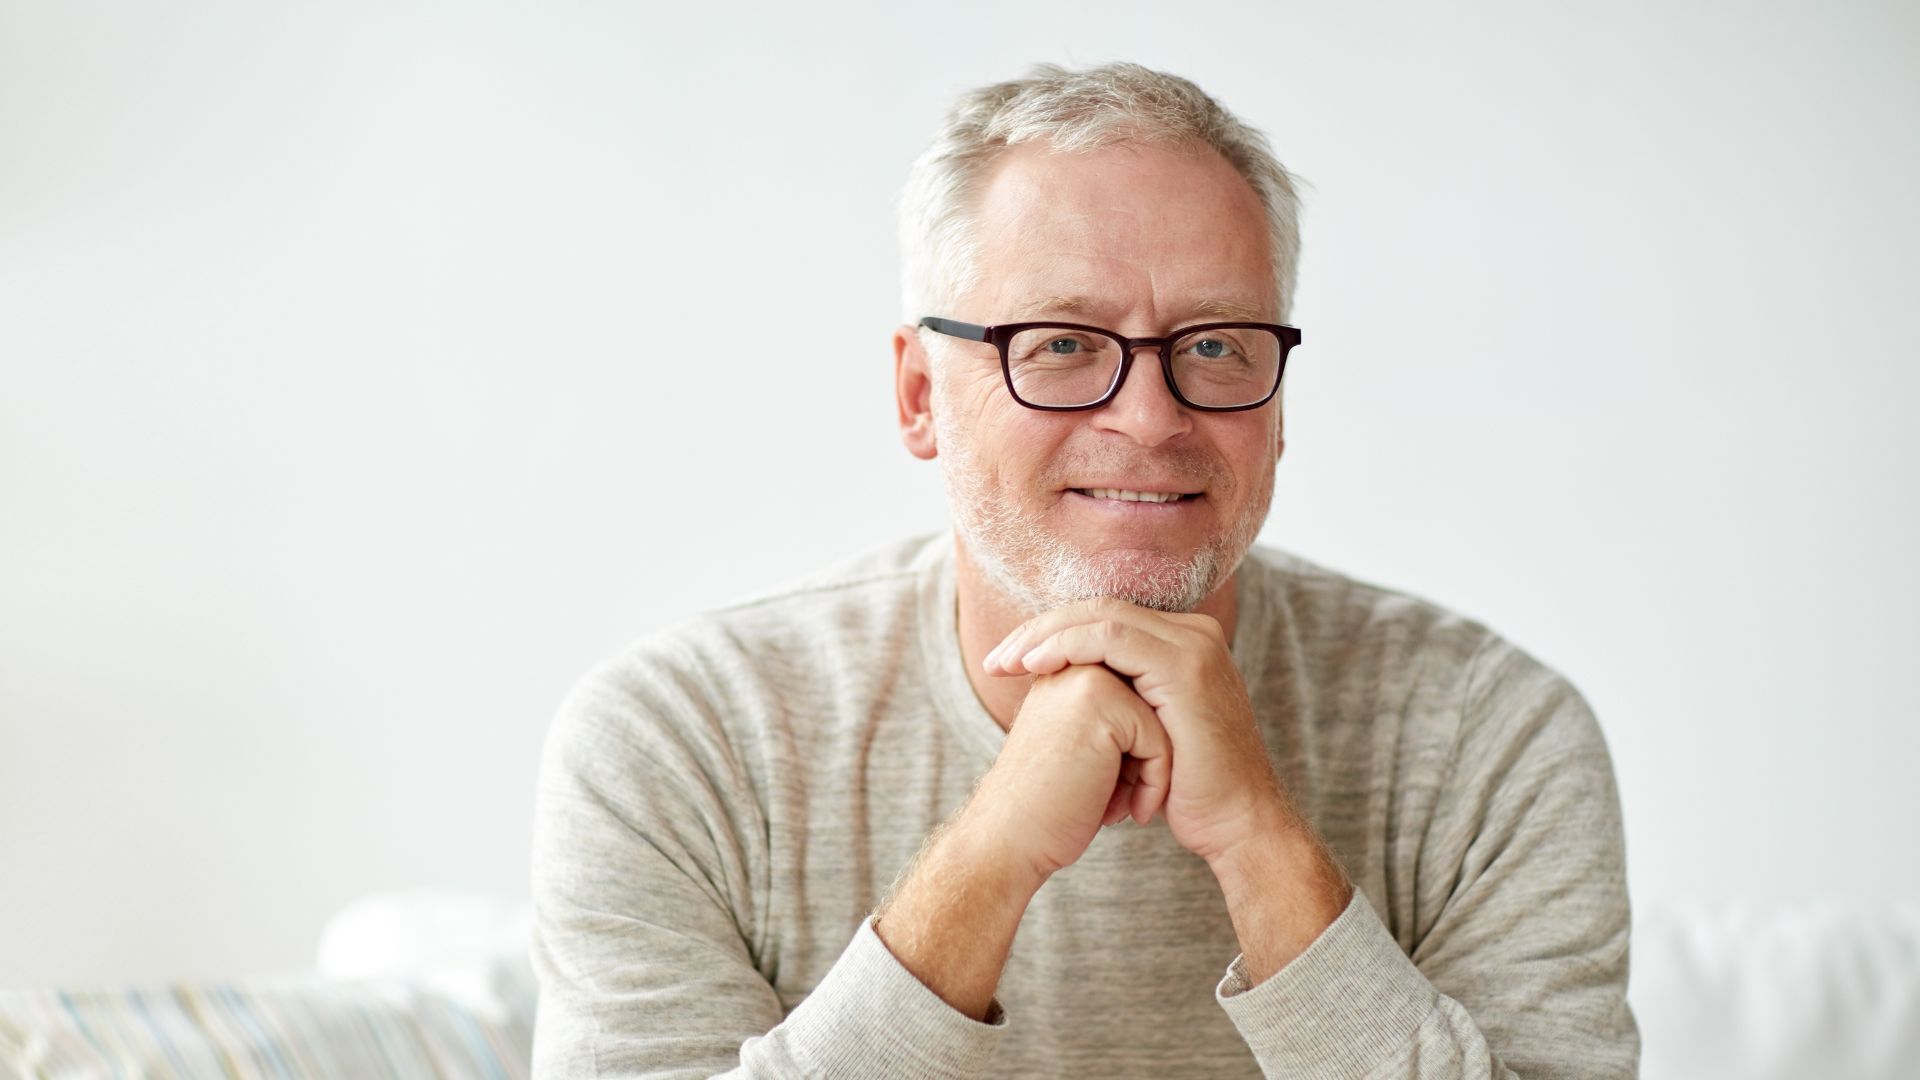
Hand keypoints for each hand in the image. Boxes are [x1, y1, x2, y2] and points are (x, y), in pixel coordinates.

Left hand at [984, 598, 1288, 864]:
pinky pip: (1113, 638)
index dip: (1052, 633)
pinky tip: (1037, 666)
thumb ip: (1120, 699)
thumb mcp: (1147, 733)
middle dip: (1040, 630)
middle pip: (1100, 609)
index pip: (1106, 618)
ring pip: (1101, 616)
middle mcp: (1194, 634)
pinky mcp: (1185, 667)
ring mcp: (1193, 646)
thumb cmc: (1186, 791)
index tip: (1008, 661)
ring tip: (1006, 662)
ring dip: (1045, 636)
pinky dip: (1068, 646)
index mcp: (1184, 643)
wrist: (1237, 826)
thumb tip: (1064, 688)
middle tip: (996, 659)